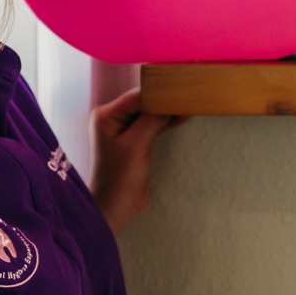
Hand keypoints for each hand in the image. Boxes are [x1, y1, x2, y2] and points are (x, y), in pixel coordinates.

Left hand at [89, 87, 184, 233]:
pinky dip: (165, 122)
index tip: (181, 88)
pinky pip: (151, 125)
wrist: (115, 206)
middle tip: (189, 94)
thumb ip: (151, 120)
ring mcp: (123, 130)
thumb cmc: (119, 177)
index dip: (159, 92)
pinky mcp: (134, 141)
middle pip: (143, 102)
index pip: (137, 96)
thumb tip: (170, 103)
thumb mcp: (136, 145)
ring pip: (149, 113)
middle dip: (165, 100)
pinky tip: (182, 117)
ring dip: (167, 111)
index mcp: (106, 116)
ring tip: (189, 104)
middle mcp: (113, 119)